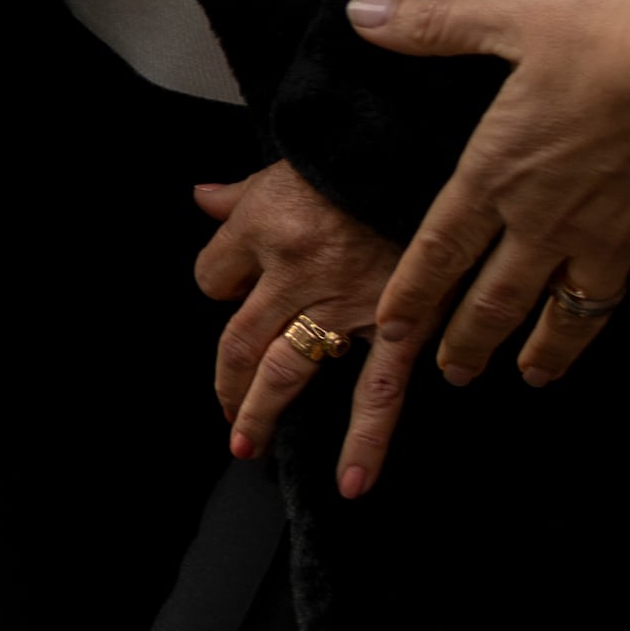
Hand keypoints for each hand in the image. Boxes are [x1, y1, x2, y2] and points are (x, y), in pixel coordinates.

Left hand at [192, 160, 400, 464]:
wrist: (428, 147)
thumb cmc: (358, 155)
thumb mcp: (288, 162)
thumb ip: (241, 191)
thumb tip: (202, 199)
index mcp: (263, 225)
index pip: (213, 274)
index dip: (219, 285)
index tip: (233, 294)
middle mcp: (293, 270)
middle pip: (237, 339)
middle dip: (227, 381)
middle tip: (224, 413)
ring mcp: (342, 302)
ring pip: (285, 369)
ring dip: (260, 412)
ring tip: (245, 444)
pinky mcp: (396, 323)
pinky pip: (377, 392)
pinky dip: (365, 442)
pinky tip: (351, 482)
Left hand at [310, 0, 629, 493]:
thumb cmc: (609, 34)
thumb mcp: (516, 17)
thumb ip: (437, 24)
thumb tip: (362, 14)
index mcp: (501, 173)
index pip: (439, 248)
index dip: (412, 294)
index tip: (390, 335)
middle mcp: (551, 220)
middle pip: (500, 298)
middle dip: (471, 340)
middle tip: (455, 375)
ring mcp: (619, 236)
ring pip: (576, 312)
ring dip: (553, 349)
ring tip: (535, 377)